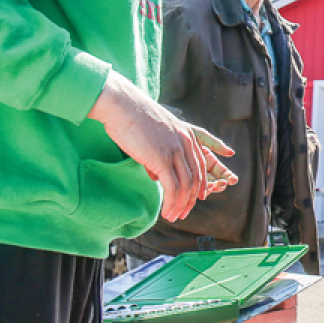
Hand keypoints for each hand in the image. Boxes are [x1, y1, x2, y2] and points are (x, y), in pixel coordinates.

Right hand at [88, 71, 235, 222]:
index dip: (200, 184)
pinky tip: (167, 212)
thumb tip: (156, 175)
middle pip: (196, 178)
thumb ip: (160, 155)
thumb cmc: (132, 119)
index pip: (201, 165)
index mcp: (187, 135)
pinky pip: (173, 187)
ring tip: (174, 217)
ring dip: (181, 205)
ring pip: (186, 186)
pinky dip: (172, 203)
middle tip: (183, 213)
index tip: (196, 198)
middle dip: (191, 199)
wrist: (122, 105)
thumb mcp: (155, 136)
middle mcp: (186, 143)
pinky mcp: (162, 159)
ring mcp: (176, 151)